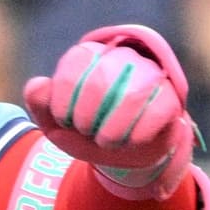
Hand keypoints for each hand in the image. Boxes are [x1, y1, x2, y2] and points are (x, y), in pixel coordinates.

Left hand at [23, 23, 196, 199]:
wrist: (122, 153)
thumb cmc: (85, 132)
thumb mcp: (56, 123)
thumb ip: (40, 104)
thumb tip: (38, 84)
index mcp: (92, 56)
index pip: (79, 58)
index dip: (65, 92)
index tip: (63, 119)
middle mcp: (123, 58)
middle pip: (102, 77)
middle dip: (86, 113)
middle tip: (85, 131)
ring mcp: (151, 75)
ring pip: (133, 93)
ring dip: (113, 127)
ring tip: (105, 141)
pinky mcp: (172, 97)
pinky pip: (159, 110)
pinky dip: (139, 133)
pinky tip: (130, 142)